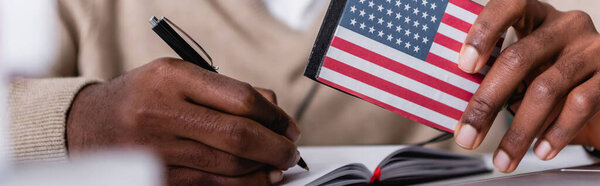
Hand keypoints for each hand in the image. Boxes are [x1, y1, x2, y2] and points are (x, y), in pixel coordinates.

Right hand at [66, 58, 299, 184]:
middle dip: (276, 146)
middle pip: (239, 136)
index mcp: (172, 78)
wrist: (90, 124)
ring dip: (264, 167)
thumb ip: (227, 89)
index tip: (287, 123)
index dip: (274, 115)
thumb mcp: (179, 76)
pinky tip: (259, 177)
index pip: (241, 99)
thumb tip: (275, 109)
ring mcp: (159, 150)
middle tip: (290, 148)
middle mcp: (163, 113)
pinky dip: (245, 183)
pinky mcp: (161, 178)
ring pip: (231, 165)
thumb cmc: (143, 95)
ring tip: (278, 162)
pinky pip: (215, 185)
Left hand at [453, 0, 599, 172]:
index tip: (465, 64)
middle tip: (467, 134)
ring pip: (546, 89)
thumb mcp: (525, 64)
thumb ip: (498, 73)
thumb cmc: (552, 73)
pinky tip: (540, 150)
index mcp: (535, 16)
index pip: (509, 7)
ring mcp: (590, 49)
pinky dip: (556, 132)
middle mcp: (564, 26)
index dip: (484, 31)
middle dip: (486, 103)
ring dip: (518, 131)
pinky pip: (579, 104)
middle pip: (518, 59)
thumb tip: (461, 108)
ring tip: (503, 157)